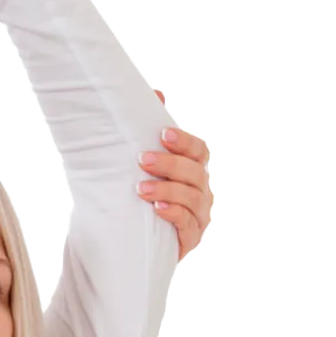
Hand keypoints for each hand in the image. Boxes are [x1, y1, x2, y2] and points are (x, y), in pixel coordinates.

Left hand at [144, 97, 214, 262]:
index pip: (198, 150)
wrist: (134, 243)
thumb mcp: (142, 167)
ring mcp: (199, 216)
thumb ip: (149, 132)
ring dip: (167, 190)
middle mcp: (201, 190)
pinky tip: (157, 208)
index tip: (163, 134)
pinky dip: (173, 215)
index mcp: (193, 170)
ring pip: (193, 199)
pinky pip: (187, 225)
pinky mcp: (190, 239)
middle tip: (142, 159)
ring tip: (141, 189)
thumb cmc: (141, 198)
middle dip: (169, 164)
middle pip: (195, 173)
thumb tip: (156, 93)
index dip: (184, 141)